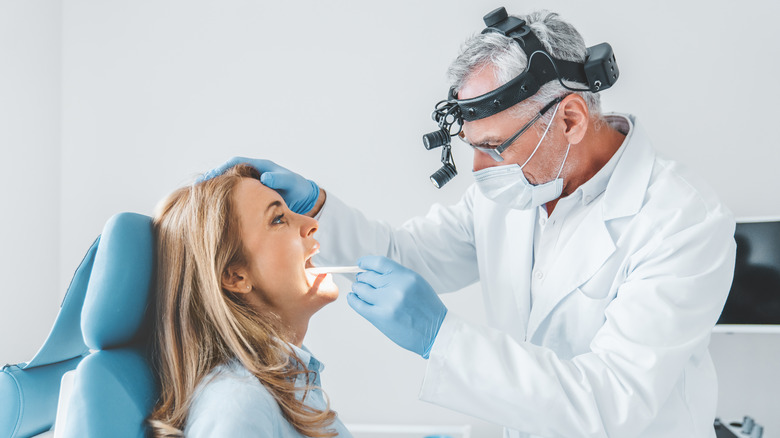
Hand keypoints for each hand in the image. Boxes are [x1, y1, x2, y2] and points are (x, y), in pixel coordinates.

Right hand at [200, 157, 319, 214]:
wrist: (304, 198)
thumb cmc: (297, 187)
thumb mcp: (289, 182)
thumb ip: (279, 180)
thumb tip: (265, 178)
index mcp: (259, 166)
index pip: (235, 163)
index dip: (222, 168)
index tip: (210, 175)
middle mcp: (252, 174)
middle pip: (227, 173)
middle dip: (213, 178)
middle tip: (198, 186)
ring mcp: (251, 185)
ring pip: (230, 185)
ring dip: (217, 190)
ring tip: (201, 199)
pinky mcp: (252, 196)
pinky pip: (235, 195)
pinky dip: (225, 199)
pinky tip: (216, 209)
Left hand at [348, 256, 446, 357]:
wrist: (436, 331)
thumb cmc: (428, 309)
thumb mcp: (417, 284)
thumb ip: (397, 276)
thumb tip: (374, 272)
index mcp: (406, 276)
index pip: (379, 263)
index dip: (366, 262)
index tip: (361, 264)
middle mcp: (396, 287)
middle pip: (368, 276)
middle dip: (362, 278)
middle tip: (362, 281)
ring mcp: (387, 302)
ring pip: (361, 289)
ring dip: (358, 289)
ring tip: (359, 290)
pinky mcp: (380, 317)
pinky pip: (358, 305)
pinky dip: (353, 300)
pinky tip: (353, 298)